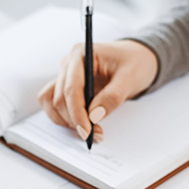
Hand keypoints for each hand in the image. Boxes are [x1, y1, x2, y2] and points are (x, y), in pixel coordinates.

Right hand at [37, 39, 157, 141]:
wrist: (135, 60)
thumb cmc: (134, 62)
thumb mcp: (130, 77)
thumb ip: (112, 96)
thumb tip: (94, 115)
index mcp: (81, 54)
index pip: (71, 88)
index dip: (77, 113)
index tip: (86, 131)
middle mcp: (69, 64)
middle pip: (60, 99)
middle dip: (75, 120)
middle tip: (94, 134)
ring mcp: (65, 76)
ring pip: (52, 104)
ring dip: (67, 121)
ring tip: (89, 130)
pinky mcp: (66, 88)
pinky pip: (54, 106)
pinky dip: (64, 119)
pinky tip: (82, 124)